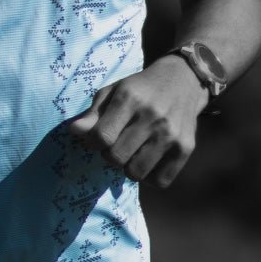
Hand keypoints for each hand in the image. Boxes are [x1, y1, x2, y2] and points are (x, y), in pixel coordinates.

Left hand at [68, 56, 209, 187]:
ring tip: (131, 152)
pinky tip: (149, 159)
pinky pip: (160, 181)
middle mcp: (152, 116)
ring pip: (136, 173)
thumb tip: (74, 132)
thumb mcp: (113, 91)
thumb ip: (93, 113)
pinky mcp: (186, 148)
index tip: (96, 139)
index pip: (102, 137)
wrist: (182, 80)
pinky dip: (150, 176)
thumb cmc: (140, 88)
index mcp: (129, 98)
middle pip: (116, 157)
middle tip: (115, 144)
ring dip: (128, 167)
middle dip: (109, 155)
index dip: (93, 143)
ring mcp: (171, 134)